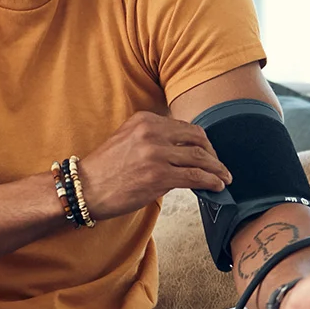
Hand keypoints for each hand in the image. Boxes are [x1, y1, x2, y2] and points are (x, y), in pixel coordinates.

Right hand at [76, 112, 231, 219]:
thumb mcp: (128, 139)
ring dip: (217, 169)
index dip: (201, 141)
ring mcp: (156, 154)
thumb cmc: (105, 169)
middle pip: (197, 138)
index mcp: (145, 119)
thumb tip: (182, 150)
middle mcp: (152, 132)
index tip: (208, 152)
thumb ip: (153, 137)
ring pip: (200, 158)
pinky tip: (217, 186)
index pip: (184, 127)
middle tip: (218, 166)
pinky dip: (211, 181)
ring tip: (224, 178)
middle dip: (213, 153)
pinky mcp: (159, 176)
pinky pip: (196, 177)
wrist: (85, 188)